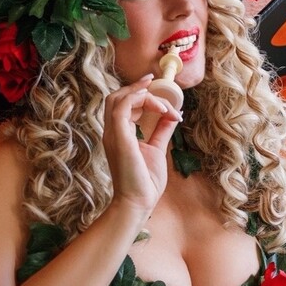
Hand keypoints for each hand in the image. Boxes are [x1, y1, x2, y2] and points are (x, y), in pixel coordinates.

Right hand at [102, 74, 181, 216]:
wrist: (138, 202)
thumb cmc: (145, 181)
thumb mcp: (157, 149)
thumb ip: (162, 130)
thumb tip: (173, 114)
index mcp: (118, 134)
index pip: (121, 104)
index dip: (137, 92)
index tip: (157, 89)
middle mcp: (112, 132)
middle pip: (116, 97)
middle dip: (137, 88)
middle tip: (155, 83)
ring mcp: (113, 134)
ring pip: (118, 99)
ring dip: (143, 95)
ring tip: (164, 104)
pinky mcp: (118, 138)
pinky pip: (122, 108)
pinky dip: (142, 101)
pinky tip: (161, 109)